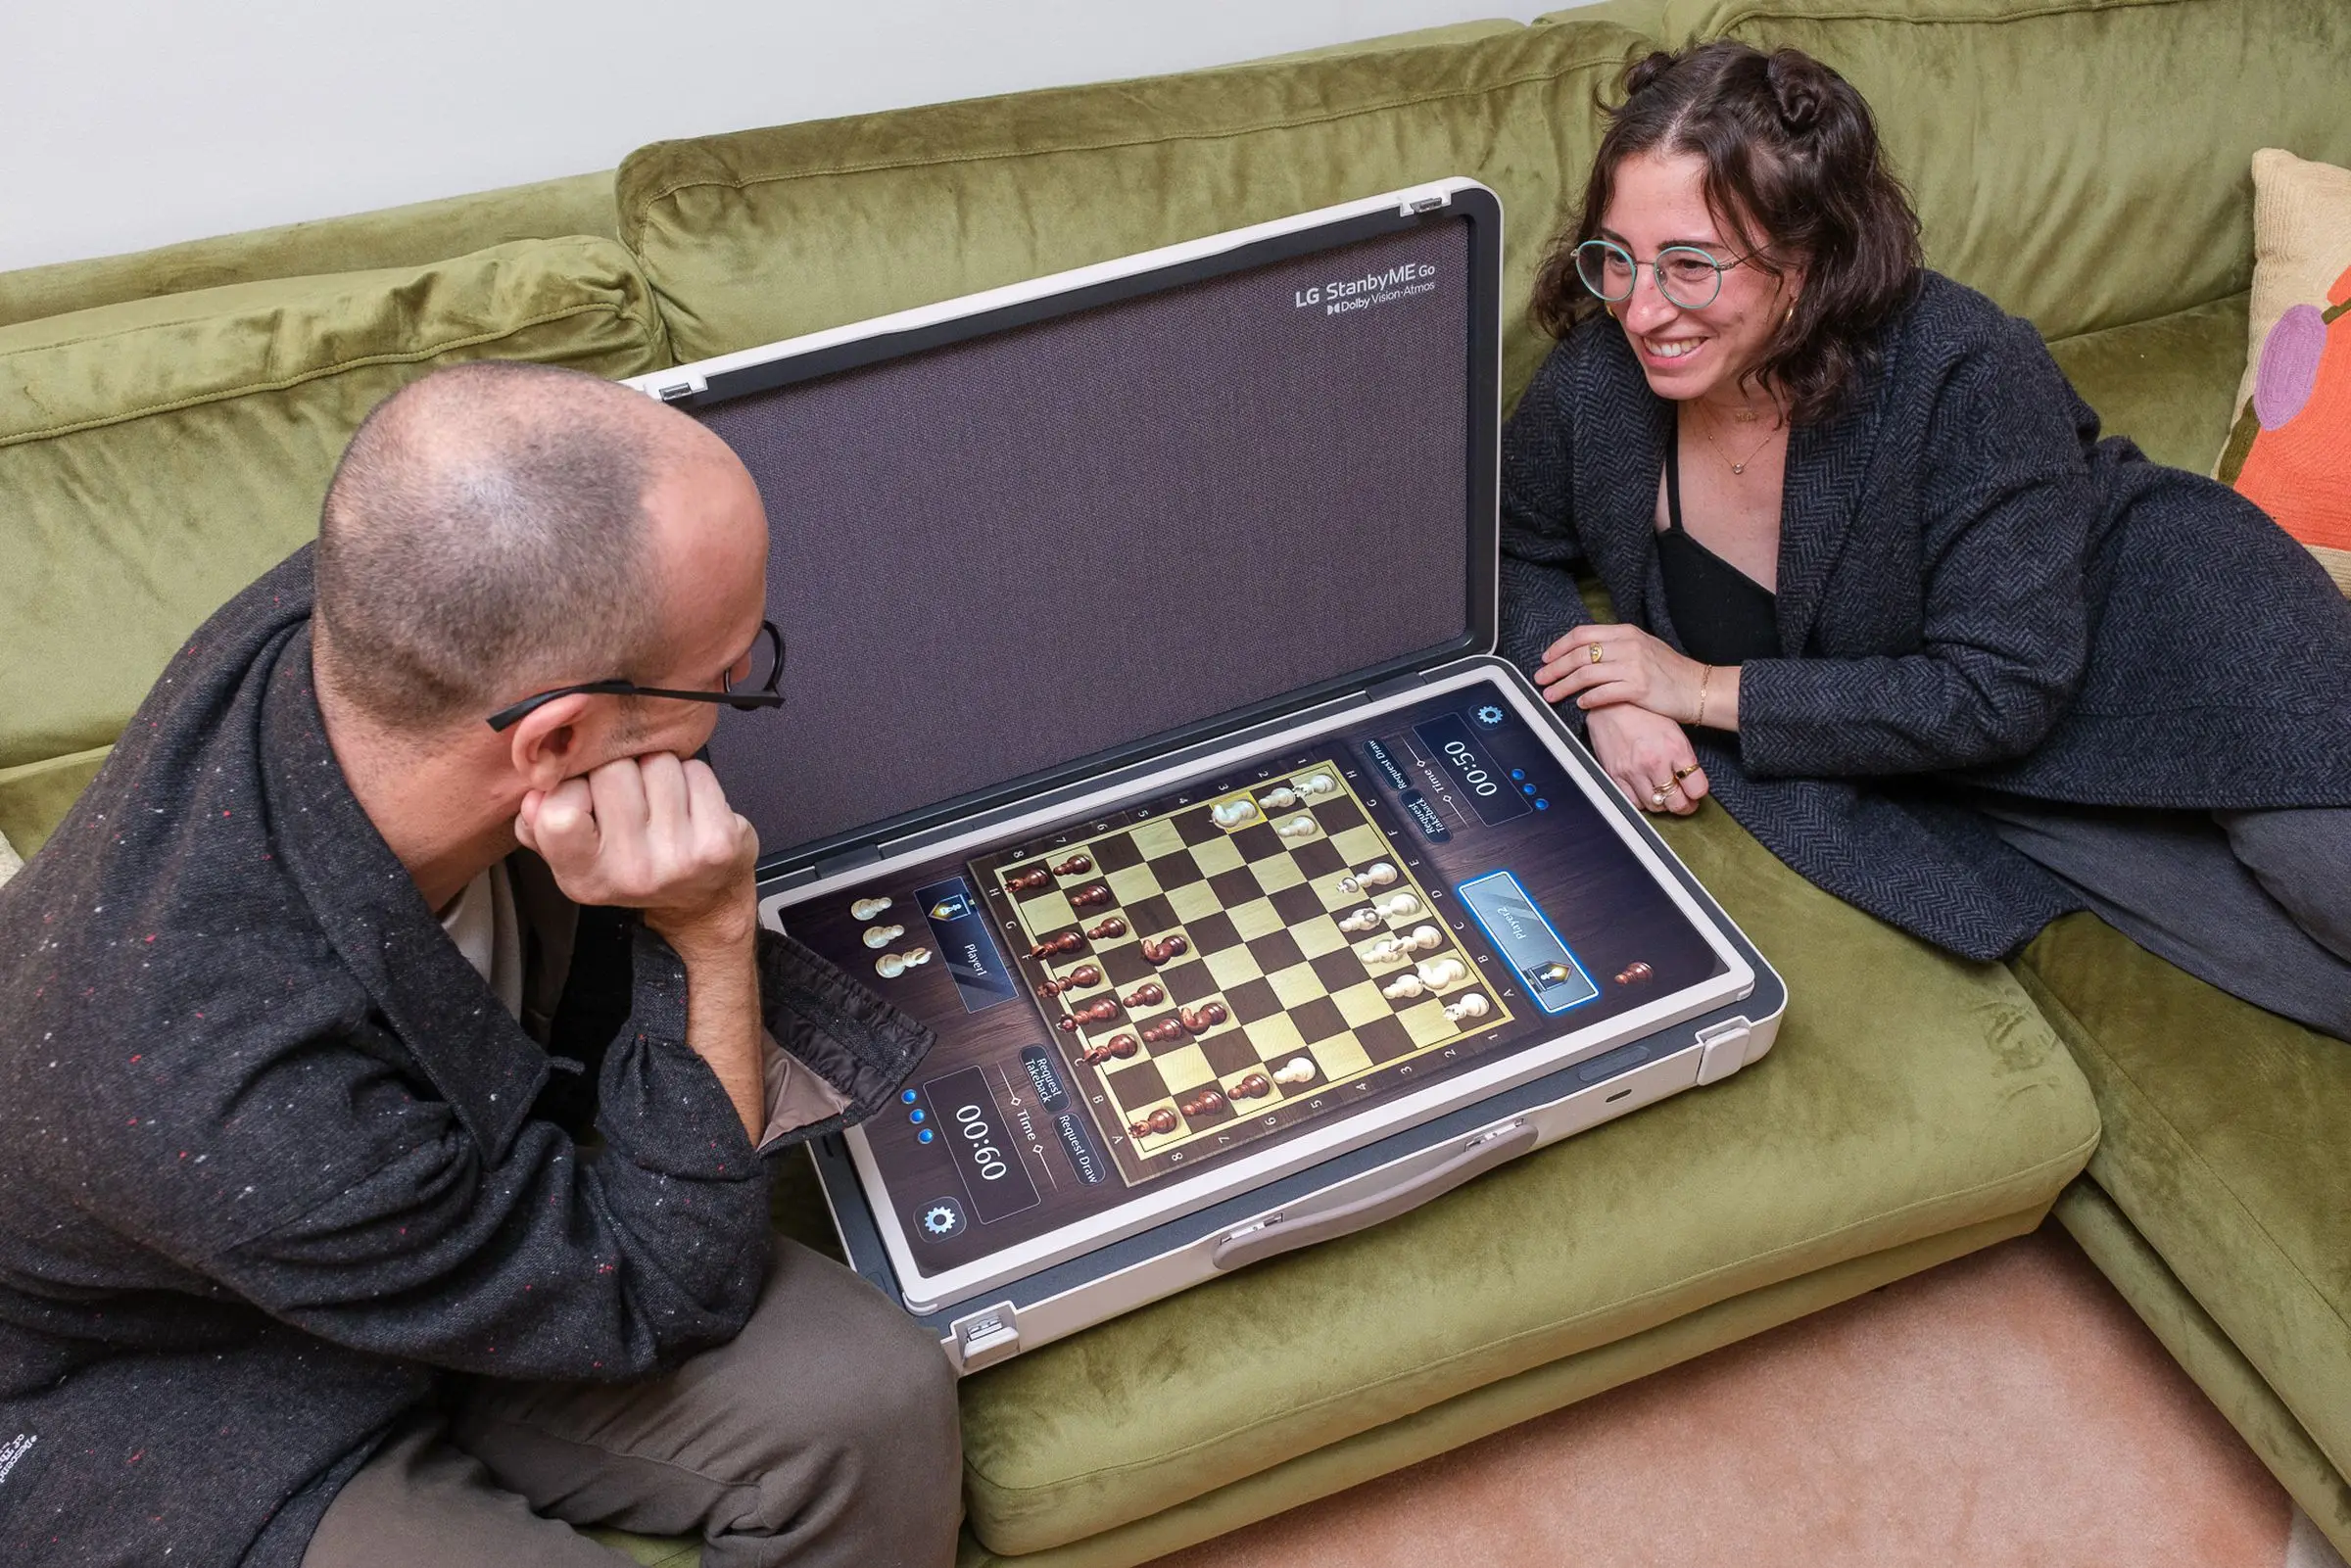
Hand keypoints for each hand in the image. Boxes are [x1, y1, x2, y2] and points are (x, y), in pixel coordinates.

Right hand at [516, 752, 760, 955]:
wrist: (701, 902)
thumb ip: (538, 825)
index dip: (570, 787)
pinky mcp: (717, 842)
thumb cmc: (632, 865)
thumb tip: (534, 792)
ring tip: (661, 800)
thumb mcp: (574, 857)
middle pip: (612, 771)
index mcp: (583, 879)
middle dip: (619, 769)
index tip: (585, 794)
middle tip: (631, 796)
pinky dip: (692, 777)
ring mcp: (677, 859)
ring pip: (656, 762)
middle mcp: (629, 873)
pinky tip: (690, 804)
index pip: (559, 812)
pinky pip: (695, 772)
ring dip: (658, 769)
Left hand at [1535, 624, 1708, 722]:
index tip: (1546, 658)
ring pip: (1585, 674)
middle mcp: (1627, 646)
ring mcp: (1632, 666)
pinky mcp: (1638, 688)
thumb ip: (1617, 645)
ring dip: (1563, 686)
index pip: (1582, 634)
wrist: (1699, 688)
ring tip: (1550, 695)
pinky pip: (1602, 693)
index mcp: (1626, 632)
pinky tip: (1580, 705)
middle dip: (1554, 668)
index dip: (1559, 646)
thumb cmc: (1671, 671)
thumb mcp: (1644, 647)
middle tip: (1540, 678)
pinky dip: (1587, 699)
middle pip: (1578, 654)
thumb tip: (1587, 651)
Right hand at [1585, 704, 1709, 815]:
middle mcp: (1655, 762)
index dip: (1698, 793)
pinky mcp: (1616, 775)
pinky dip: (1641, 802)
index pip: (1697, 788)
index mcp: (1675, 748)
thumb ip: (1683, 757)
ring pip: (1655, 806)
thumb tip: (1690, 780)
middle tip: (1684, 801)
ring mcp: (1633, 770)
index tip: (1695, 792)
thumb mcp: (1673, 729)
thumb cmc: (1642, 713)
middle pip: (1677, 803)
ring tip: (1664, 796)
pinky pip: (1632, 802)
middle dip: (1684, 805)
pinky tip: (1645, 792)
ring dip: (1662, 804)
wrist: (1610, 705)